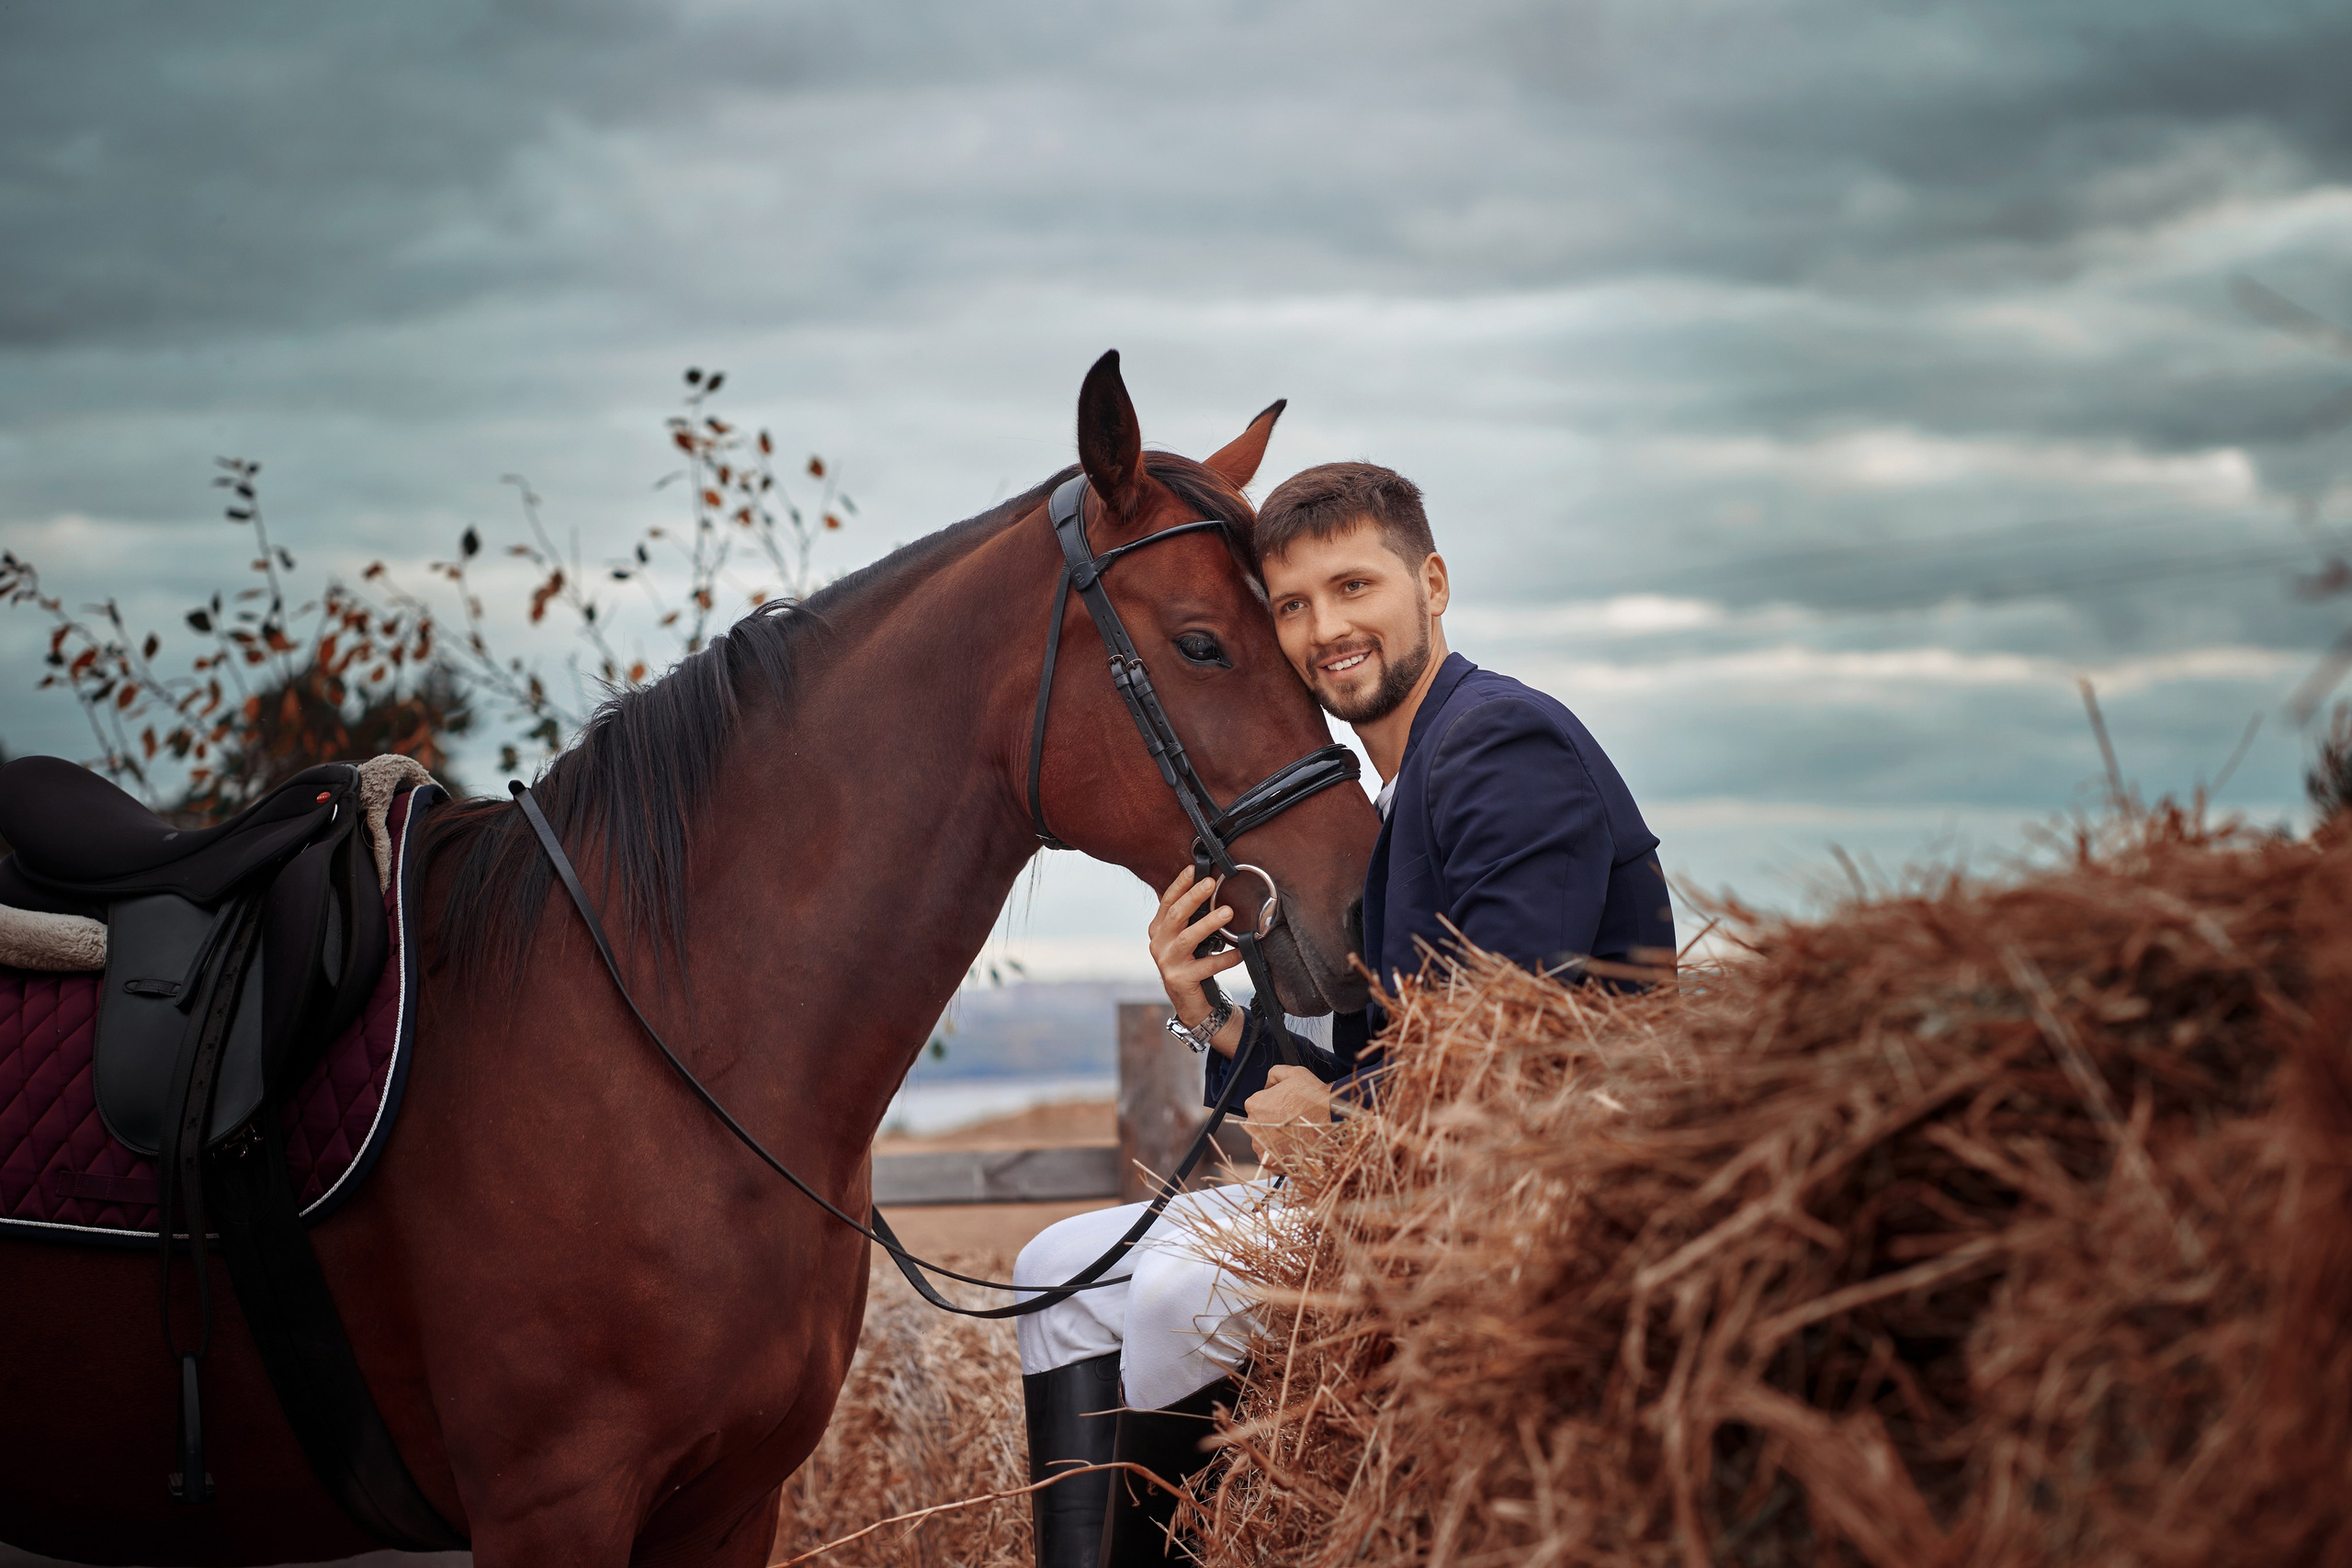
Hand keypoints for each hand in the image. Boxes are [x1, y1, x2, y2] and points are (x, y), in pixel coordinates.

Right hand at [1149, 866, 1246, 1056]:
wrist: (1189, 1002)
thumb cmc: (1191, 963)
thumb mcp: (1185, 938)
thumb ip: (1190, 918)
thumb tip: (1209, 887)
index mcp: (1158, 930)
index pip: (1167, 902)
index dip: (1179, 885)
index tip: (1194, 869)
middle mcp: (1159, 945)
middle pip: (1175, 916)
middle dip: (1193, 897)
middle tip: (1210, 883)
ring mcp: (1168, 963)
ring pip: (1188, 938)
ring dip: (1209, 923)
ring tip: (1228, 912)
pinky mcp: (1181, 980)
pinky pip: (1207, 965)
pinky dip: (1226, 957)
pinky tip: (1240, 951)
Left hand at [1241, 1065, 1330, 1171]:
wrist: (1331, 1116)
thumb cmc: (1312, 1094)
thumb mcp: (1292, 1072)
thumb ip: (1273, 1074)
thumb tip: (1267, 1085)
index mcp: (1254, 1104)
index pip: (1257, 1106)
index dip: (1273, 1106)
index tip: (1286, 1108)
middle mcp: (1251, 1125)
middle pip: (1259, 1125)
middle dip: (1272, 1123)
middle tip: (1291, 1121)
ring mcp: (1261, 1145)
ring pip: (1264, 1142)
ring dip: (1276, 1140)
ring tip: (1295, 1134)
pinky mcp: (1271, 1160)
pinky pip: (1272, 1158)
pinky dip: (1281, 1154)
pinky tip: (1295, 1146)